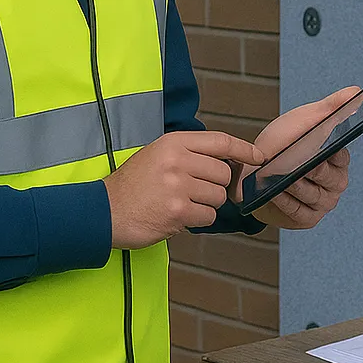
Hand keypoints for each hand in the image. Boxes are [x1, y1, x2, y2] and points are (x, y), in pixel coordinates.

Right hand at [104, 131, 265, 249]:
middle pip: (223, 173)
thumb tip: (226, 162)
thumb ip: (188, 154)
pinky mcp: (178, 212)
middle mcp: (177, 161)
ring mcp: (178, 186)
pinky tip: (177, 216)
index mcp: (173, 143)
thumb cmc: (132, 186)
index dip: (244, 149)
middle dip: (215, 186)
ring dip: (205, 205)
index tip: (258, 157)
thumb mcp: (156, 155)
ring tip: (180, 204)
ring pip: (217, 197)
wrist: (104, 211)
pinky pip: (208, 217)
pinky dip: (197, 220)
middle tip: (195, 192)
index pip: (220, 142)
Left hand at [243, 86, 358, 229]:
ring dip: (291, 183)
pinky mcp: (307, 218)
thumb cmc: (281, 144)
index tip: (314, 145)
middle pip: (327, 177)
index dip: (328, 151)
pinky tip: (273, 191)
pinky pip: (298, 210)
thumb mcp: (305, 120)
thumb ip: (331, 107)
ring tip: (276, 173)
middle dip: (307, 168)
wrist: (252, 172)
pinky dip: (284, 200)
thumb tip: (357, 92)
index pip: (341, 155)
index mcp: (339, 159)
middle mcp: (335, 183)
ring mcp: (323, 203)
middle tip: (293, 161)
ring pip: (312, 194)